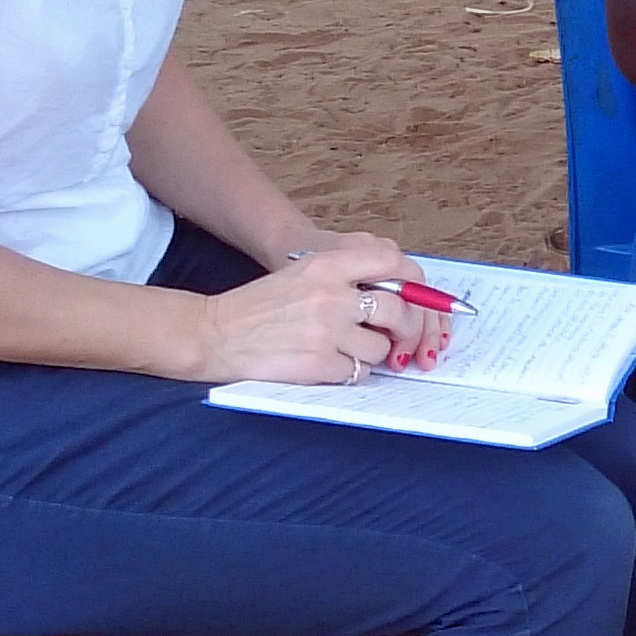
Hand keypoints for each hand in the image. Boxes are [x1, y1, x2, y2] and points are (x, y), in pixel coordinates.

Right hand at [185, 234, 438, 385]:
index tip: (419, 300)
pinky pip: (359, 372)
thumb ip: (348, 277)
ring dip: (373, 354)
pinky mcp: (319, 364)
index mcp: (327, 264)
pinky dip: (351, 372)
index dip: (414, 284)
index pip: (393, 263)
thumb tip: (403, 294)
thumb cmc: (262, 305)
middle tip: (397, 337)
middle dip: (405, 329)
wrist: (216, 332)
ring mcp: (326, 331)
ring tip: (347, 349)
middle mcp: (331, 294)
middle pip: (399, 310)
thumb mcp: (304, 273)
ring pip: (382, 348)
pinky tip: (330, 364)